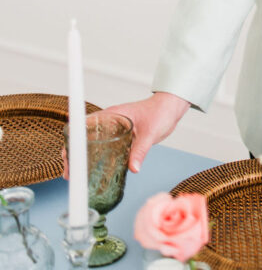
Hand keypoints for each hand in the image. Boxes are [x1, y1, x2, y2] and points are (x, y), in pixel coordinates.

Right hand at [62, 92, 190, 178]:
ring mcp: (115, 130)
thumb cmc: (161, 112)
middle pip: (85, 137)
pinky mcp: (121, 138)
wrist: (171, 108)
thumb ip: (141, 150)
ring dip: (84, 158)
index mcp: (113, 115)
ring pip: (93, 144)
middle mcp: (110, 122)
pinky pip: (105, 149)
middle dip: (74, 154)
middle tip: (69, 173)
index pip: (85, 125)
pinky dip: (98, 159)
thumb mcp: (150, 132)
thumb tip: (133, 168)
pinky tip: (96, 172)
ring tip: (77, 177)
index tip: (67, 155)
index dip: (73, 139)